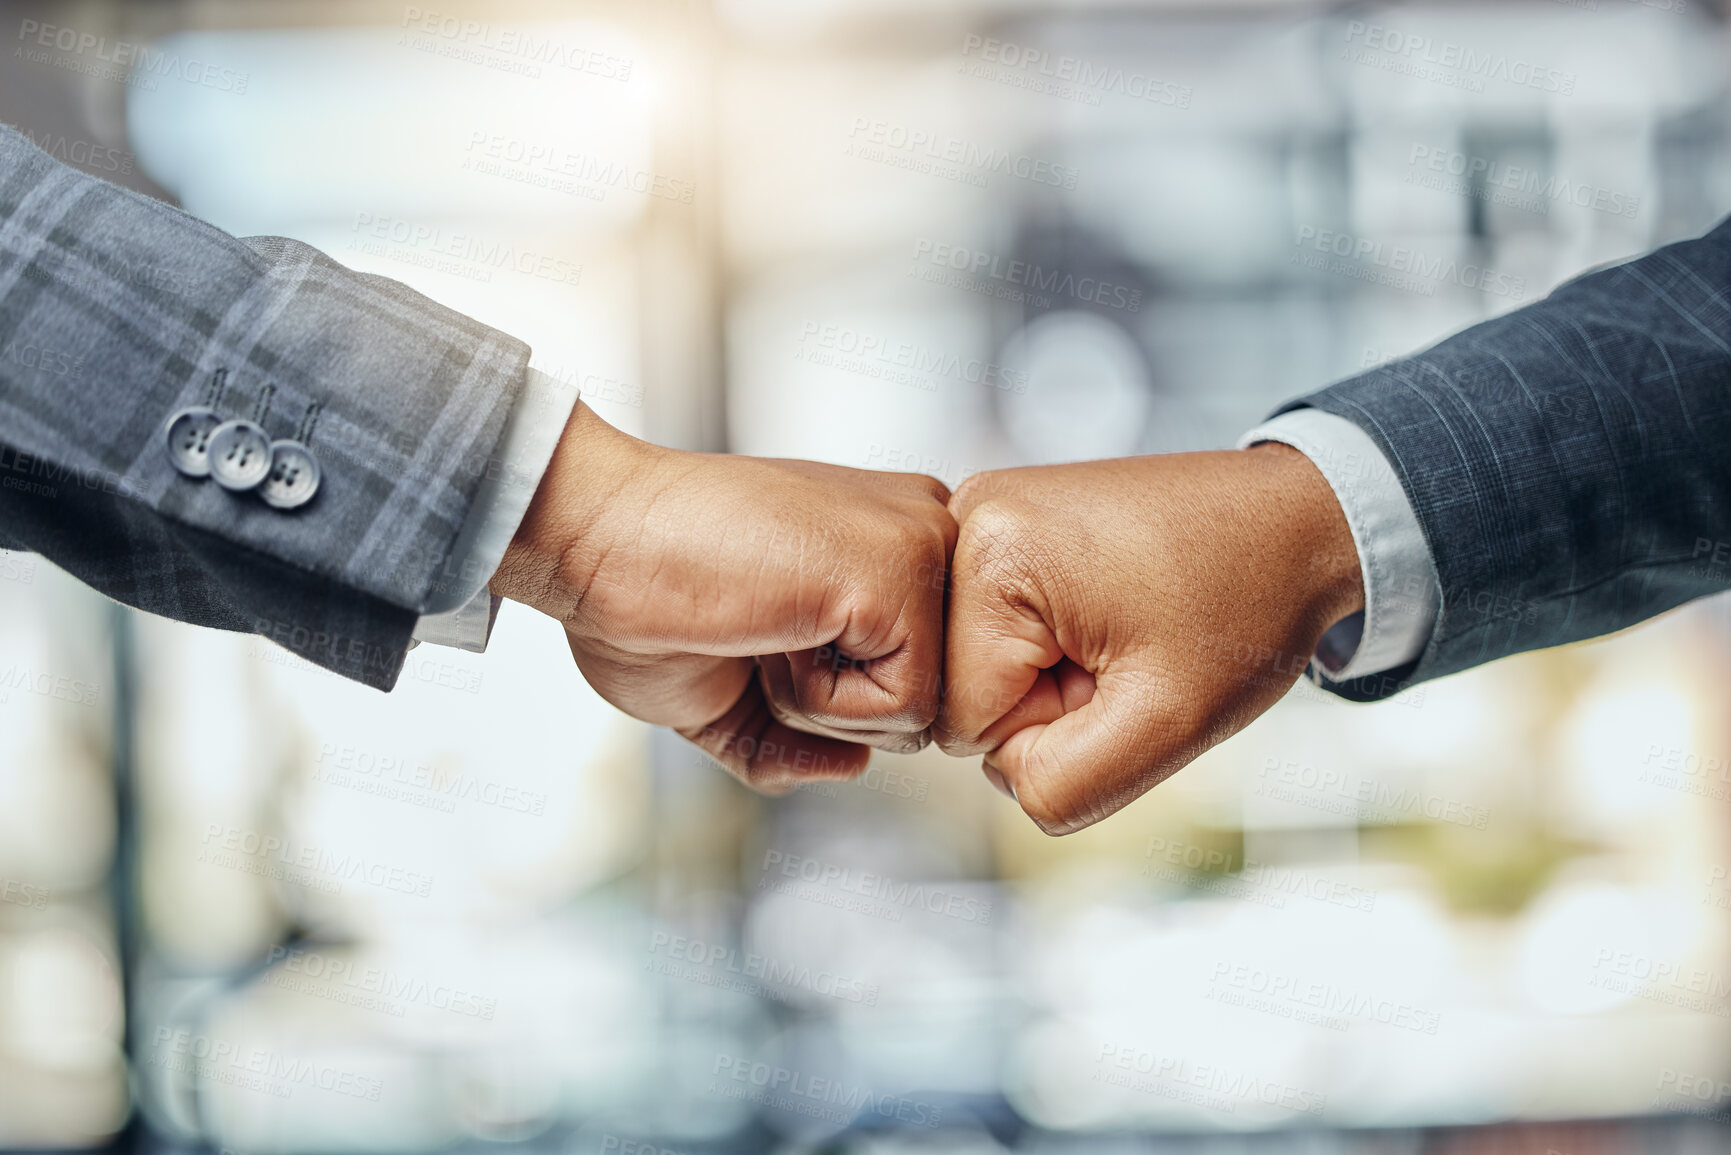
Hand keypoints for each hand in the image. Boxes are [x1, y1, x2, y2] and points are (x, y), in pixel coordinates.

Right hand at [491, 403, 955, 792]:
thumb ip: (795, 740)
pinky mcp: (903, 569)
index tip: (762, 635)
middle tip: (759, 636)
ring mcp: (920, 543)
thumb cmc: (647, 596)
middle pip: (934, 700)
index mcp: (894, 540)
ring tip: (764, 626)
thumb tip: (852, 766)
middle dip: (836, 708)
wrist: (593, 540)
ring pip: (926, 709)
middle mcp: (921, 527)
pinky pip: (904, 707)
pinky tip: (771, 630)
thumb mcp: (733, 692)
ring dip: (823, 704)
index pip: (922, 676)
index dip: (834, 698)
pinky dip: (820, 700)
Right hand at [936, 444, 1364, 834]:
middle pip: (960, 690)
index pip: (964, 722)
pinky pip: (996, 630)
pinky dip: (1049, 642)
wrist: (1298, 520)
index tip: (1121, 674)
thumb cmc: (1247, 602)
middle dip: (1047, 700)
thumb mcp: (1167, 723)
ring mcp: (982, 514)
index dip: (1054, 728)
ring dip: (1050, 673)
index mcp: (992, 557)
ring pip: (976, 665)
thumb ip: (1064, 786)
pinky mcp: (1003, 523)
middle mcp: (965, 518)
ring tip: (1120, 630)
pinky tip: (1106, 613)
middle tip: (1127, 653)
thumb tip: (1005, 780)